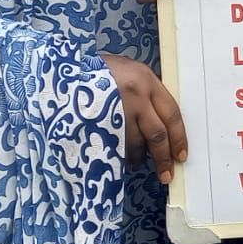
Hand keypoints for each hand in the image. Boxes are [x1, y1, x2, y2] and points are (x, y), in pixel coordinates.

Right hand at [100, 53, 186, 184]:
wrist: (61, 69)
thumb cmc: (96, 70)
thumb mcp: (127, 71)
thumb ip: (146, 93)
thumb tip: (161, 121)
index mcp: (145, 79)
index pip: (172, 113)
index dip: (179, 138)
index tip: (181, 155)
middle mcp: (134, 95)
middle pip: (157, 134)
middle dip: (163, 158)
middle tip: (166, 174)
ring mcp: (115, 110)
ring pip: (136, 144)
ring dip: (139, 159)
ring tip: (137, 163)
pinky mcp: (98, 124)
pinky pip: (116, 147)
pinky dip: (121, 157)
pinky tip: (121, 159)